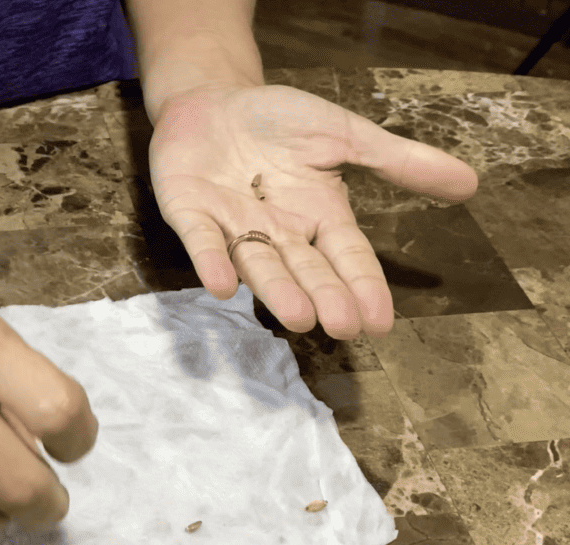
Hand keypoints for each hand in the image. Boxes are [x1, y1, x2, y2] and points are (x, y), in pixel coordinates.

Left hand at [148, 82, 478, 338]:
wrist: (213, 102)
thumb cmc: (277, 123)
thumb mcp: (343, 135)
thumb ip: (397, 161)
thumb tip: (469, 184)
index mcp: (318, 216)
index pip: (347, 257)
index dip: (363, 287)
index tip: (380, 322)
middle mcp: (278, 231)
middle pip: (305, 270)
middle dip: (323, 297)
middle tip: (342, 327)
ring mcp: (232, 225)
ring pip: (257, 264)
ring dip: (276, 290)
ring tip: (299, 317)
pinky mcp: (189, 213)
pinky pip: (201, 241)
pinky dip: (211, 261)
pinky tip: (222, 286)